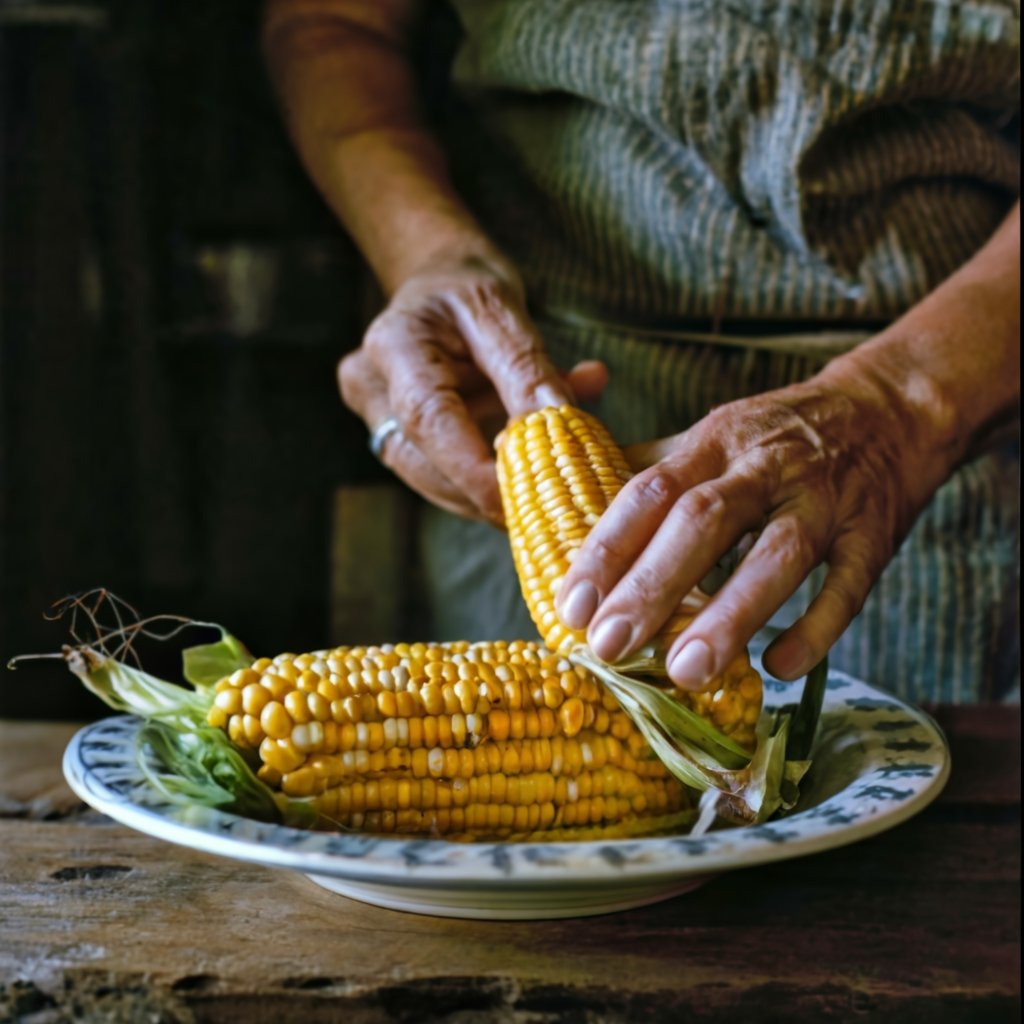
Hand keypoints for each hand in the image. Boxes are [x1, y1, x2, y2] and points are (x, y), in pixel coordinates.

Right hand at [339, 253, 606, 521]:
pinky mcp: (396, 438)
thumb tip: (558, 422)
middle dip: (482, 494)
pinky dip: (484, 484)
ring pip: (429, 481)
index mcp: (393, 344)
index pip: (428, 418)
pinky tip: (525, 483)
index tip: (513, 498)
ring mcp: (377, 417)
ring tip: (545, 498)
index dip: (469, 468)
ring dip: (487, 496)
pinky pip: (439, 475)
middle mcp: (371, 386)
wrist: (435, 280)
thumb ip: (526, 367)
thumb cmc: (466, 285)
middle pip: (422, 462)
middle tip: (545, 510)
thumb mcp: (501, 309)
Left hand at [555, 366, 948, 685]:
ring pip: (777, 555)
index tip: (570, 605)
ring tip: (686, 672)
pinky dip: (816, 629)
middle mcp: (763, 468)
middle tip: (608, 646)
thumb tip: (569, 508)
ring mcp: (823, 501)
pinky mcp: (873, 535)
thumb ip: (647, 471)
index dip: (606, 548)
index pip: (648, 491)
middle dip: (652, 585)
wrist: (888, 409)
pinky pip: (848, 586)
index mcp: (713, 443)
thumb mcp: (711, 436)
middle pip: (702, 521)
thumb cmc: (778, 434)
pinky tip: (780, 668)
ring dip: (730, 615)